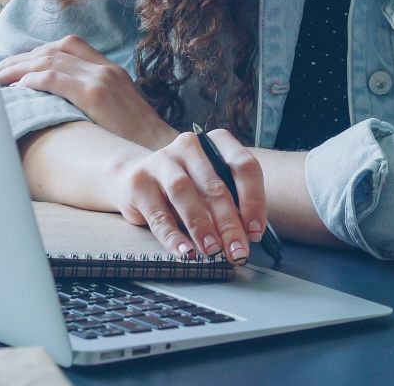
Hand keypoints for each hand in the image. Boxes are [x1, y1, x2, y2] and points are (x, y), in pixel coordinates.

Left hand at [0, 35, 176, 148]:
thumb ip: (92, 101)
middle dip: (21, 58)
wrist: (160, 151)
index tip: (16, 64)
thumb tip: (60, 107)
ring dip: (18, 67)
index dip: (38, 52)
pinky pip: (56, 78)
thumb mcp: (116, 111)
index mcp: (110, 69)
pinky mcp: (96, 93)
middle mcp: (104, 68)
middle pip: (54, 49)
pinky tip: (18, 87)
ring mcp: (101, 78)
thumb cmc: (135, 141)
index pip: (68, 45)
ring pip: (50, 59)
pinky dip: (33, 79)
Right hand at [115, 129, 266, 264]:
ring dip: (201, 226)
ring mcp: (161, 161)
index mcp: (215, 141)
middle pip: (214, 185)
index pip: (243, 166)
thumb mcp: (211, 187)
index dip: (253, 200)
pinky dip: (173, 236)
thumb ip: (231, 204)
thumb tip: (247, 236)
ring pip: (184, 193)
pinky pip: (158, 214)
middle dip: (229, 223)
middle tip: (237, 251)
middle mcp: (188, 145)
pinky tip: (186, 252)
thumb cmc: (188, 187)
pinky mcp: (138, 183)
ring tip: (213, 251)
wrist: (137, 180)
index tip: (256, 232)